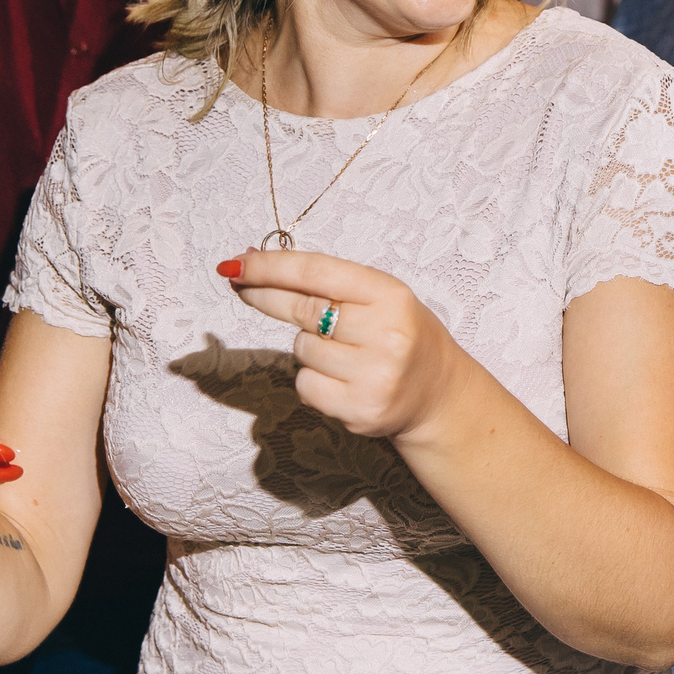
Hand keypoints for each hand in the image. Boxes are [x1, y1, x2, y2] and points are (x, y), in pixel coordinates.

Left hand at [221, 249, 457, 442]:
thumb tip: (252, 263)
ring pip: (301, 350)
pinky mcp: (360, 410)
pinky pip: (306, 384)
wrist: (438, 394)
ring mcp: (373, 375)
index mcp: (391, 295)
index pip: (317, 273)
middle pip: (302, 309)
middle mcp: (386, 333)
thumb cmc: (401, 336)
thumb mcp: (381, 298)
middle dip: (263, 296)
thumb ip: (326, 283)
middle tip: (242, 287)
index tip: (236, 264)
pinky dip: (312, 380)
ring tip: (343, 354)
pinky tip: (340, 380)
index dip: (271, 267)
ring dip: (307, 348)